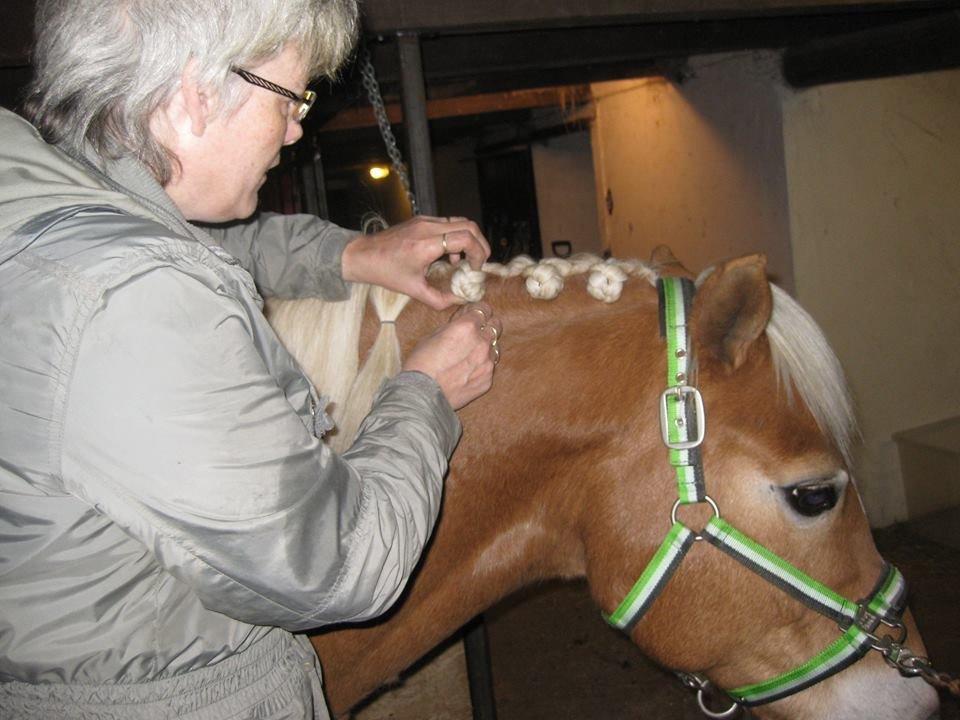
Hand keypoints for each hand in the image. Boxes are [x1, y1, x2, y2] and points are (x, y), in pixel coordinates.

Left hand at [341, 215, 490, 309]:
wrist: (363, 255)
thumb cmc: (386, 273)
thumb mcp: (414, 291)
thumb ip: (439, 299)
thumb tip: (460, 300)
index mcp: (426, 245)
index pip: (465, 238)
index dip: (478, 253)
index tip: (475, 268)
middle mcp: (428, 228)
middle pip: (469, 225)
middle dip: (480, 244)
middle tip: (479, 262)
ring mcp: (425, 220)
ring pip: (460, 221)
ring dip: (469, 239)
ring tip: (465, 260)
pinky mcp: (422, 219)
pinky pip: (448, 223)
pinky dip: (457, 236)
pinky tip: (448, 254)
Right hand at [402, 303, 501, 409]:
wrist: (421, 396)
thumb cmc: (420, 364)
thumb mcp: (432, 336)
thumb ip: (452, 326)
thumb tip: (461, 320)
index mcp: (467, 327)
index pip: (484, 309)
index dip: (478, 311)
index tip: (473, 314)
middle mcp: (481, 343)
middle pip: (496, 326)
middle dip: (486, 326)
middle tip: (475, 332)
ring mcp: (487, 363)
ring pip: (494, 348)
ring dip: (485, 347)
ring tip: (469, 355)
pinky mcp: (487, 380)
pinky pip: (489, 368)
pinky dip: (481, 367)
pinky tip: (466, 372)